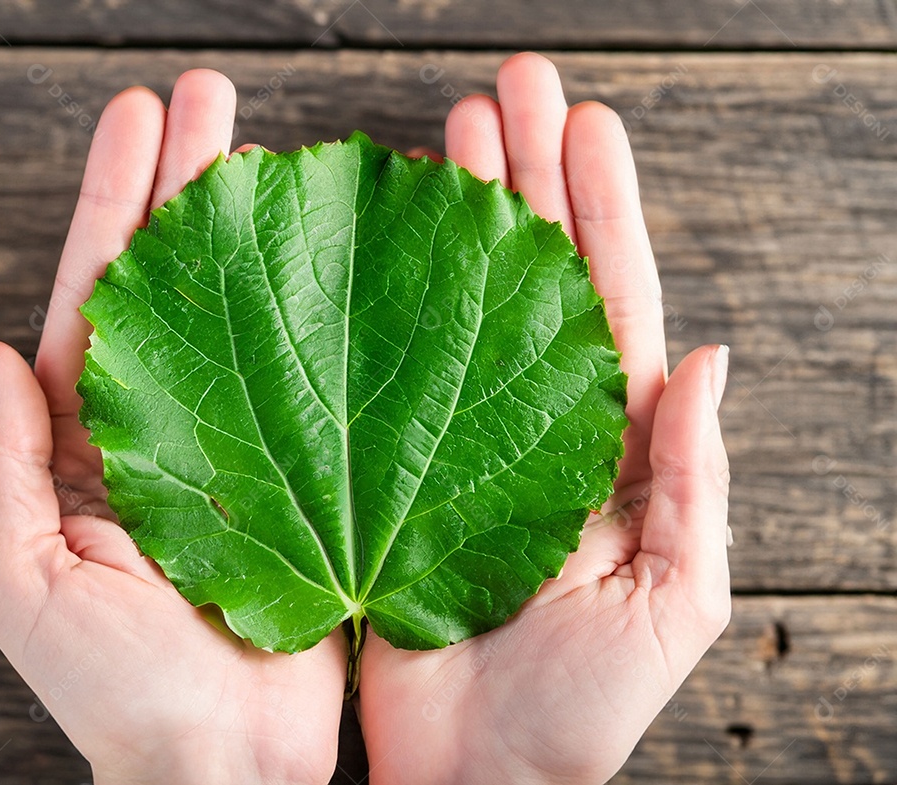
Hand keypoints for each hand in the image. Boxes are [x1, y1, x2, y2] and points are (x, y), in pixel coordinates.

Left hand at [0, 71, 345, 784]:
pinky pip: (308, 385)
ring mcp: (236, 449)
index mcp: (86, 445)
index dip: (114, 206)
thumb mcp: (24, 586)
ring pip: (243, 319)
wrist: (222, 767)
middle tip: (214, 97)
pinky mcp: (301, 480)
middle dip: (183, 186)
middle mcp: (161, 431)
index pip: (96, 299)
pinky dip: (320, 322)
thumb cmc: (117, 694)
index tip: (141, 117)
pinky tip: (339, 265)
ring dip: (252, 237)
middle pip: (169, 285)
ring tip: (271, 151)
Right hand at [358, 53, 730, 784]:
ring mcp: (451, 443)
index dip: (597, 210)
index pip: (606, 303)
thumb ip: (695, 480)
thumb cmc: (580, 710)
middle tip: (505, 90)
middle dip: (524, 179)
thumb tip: (708, 355)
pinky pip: (385, 373)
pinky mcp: (384, 474)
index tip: (582, 122)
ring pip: (455, 308)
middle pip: (529, 280)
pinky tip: (373, 244)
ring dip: (457, 219)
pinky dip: (382, 304)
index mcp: (606, 448)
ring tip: (447, 130)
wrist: (475, 781)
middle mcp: (527, 426)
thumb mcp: (675, 601)